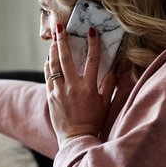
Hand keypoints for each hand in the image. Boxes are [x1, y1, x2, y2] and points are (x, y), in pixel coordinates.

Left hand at [45, 25, 116, 146]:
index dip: (93, 44)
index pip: (92, 60)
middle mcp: (73, 87)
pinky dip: (48, 65)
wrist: (76, 138)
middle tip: (60, 27)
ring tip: (54, 39)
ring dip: (53, 50)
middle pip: (66, 58)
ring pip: (53, 65)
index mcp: (89, 88)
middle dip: (62, 40)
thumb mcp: (106, 102)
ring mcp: (59, 91)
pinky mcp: (50, 96)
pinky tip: (50, 57)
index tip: (91, 31)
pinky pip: (48, 76)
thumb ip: (110, 83)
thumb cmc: (94, 120)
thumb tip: (117, 66)